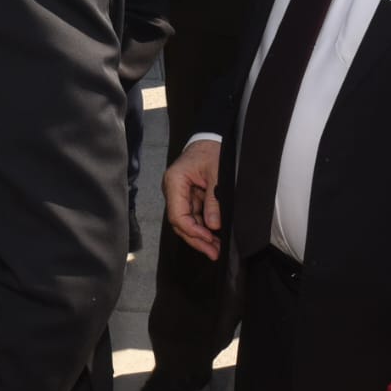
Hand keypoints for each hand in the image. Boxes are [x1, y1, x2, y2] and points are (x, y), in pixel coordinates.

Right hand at [162, 139, 222, 259]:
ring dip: (200, 236)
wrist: (210, 138)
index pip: (177, 215)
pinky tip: (214, 237)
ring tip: (216, 248)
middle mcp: (173, 190)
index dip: (193, 231)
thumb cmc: (211, 150)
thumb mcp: (217, 173)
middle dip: (196, 239)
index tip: (209, 238)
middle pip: (180, 223)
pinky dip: (203, 227)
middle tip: (214, 252)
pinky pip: (193, 216)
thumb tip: (213, 224)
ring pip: (186, 222)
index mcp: (175, 182)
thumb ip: (214, 199)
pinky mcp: (187, 196)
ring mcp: (179, 194)